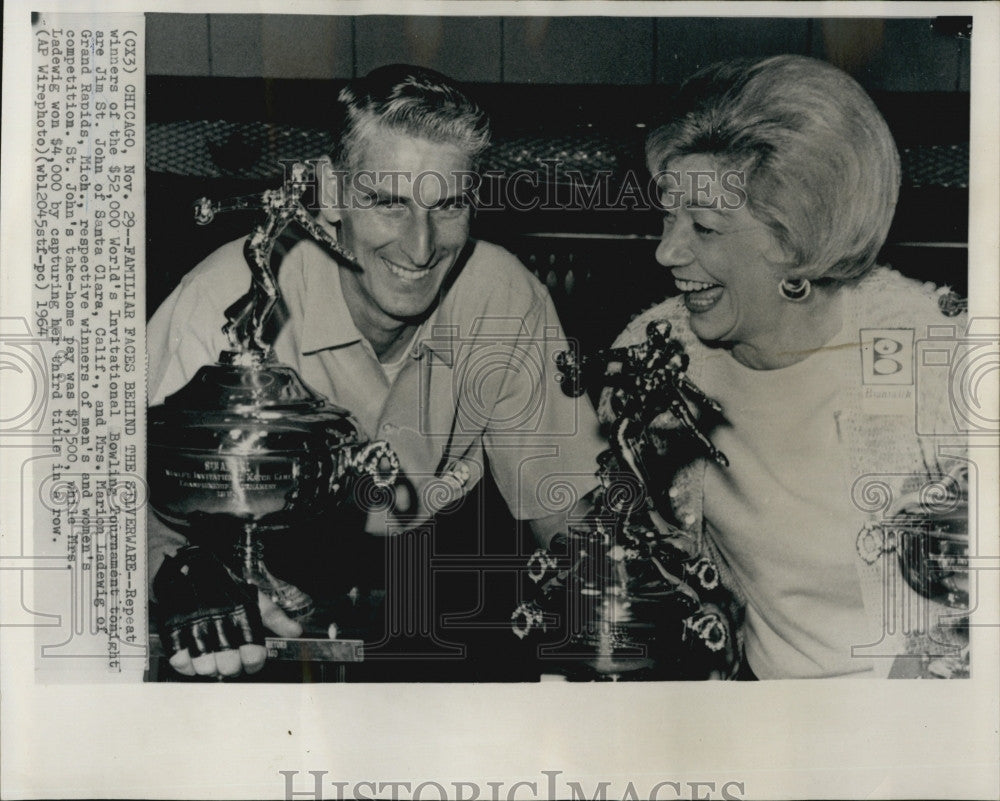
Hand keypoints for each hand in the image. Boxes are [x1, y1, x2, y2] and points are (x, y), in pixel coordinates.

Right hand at [154, 546, 302, 677]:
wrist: (190, 565)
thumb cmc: (226, 585)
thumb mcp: (254, 596)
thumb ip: (275, 616)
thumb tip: (296, 632)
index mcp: (242, 612)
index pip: (254, 655)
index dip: (254, 663)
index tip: (251, 662)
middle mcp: (220, 619)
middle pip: (230, 665)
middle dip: (232, 668)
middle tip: (231, 660)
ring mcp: (195, 625)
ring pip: (205, 666)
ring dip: (210, 667)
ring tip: (213, 657)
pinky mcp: (174, 628)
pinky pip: (180, 661)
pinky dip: (187, 665)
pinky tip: (194, 657)